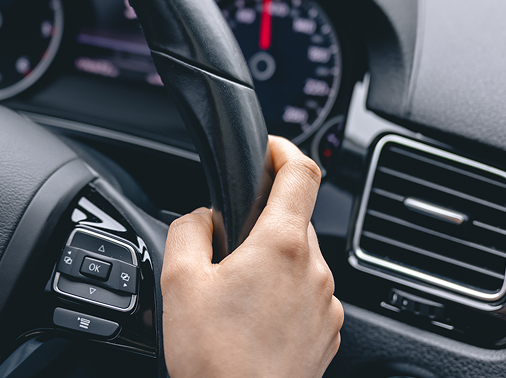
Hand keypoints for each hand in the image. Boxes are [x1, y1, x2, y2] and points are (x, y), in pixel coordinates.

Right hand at [161, 136, 342, 377]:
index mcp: (282, 245)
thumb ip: (188, 228)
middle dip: (263, 221)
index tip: (268, 149)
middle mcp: (314, 271)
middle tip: (228, 248)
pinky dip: (285, 294)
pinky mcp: (328, 335)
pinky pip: (308, 295)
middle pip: (296, 218)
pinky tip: (254, 321)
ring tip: (237, 294)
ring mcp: (326, 306)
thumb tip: (202, 218)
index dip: (284, 149)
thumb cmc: (214, 361)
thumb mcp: (178, 280)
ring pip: (301, 259)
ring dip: (274, 261)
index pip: (302, 172)